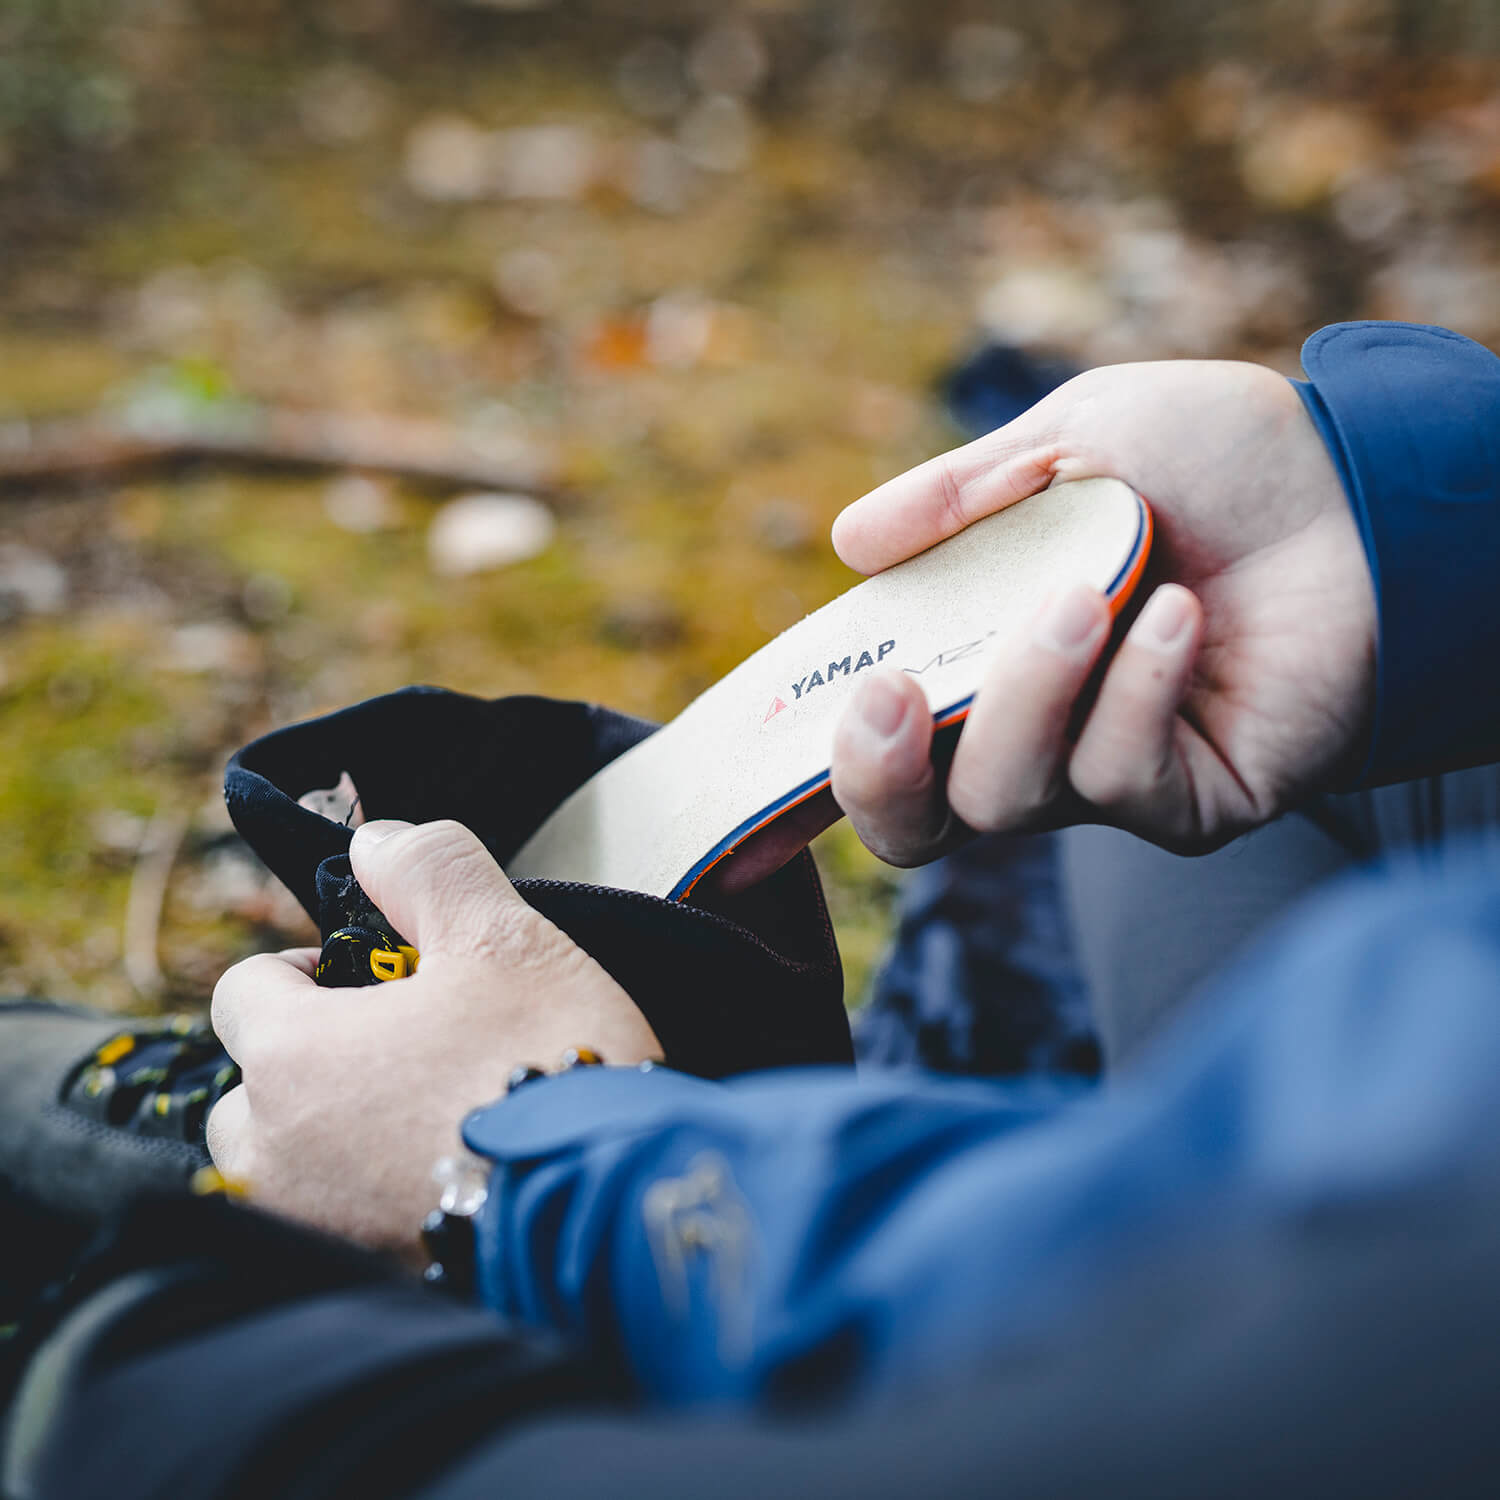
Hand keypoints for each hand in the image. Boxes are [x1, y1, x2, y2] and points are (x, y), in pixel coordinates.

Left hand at [207, 819, 661, 1260]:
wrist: (615, 1208)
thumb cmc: (553, 1059)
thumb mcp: (505, 936)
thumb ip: (432, 870)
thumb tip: (375, 839)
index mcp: (294, 1057)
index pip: (243, 992)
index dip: (301, 970)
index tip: (366, 976)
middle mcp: (276, 1155)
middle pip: (252, 1090)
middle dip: (309, 1064)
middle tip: (403, 1053)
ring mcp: (313, 1232)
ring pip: (283, 1172)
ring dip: (328, 1143)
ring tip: (418, 1128)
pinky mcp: (363, 1289)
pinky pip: (333, 1233)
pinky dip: (366, 1208)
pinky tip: (444, 1187)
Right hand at [825, 359, 1375, 860]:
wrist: (1356, 482)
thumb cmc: (1212, 458)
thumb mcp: (1068, 441)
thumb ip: (959, 495)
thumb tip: (847, 542)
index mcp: (981, 663)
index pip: (881, 747)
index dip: (828, 760)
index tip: (805, 721)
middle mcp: (1032, 739)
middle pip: (917, 826)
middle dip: (880, 773)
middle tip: (895, 690)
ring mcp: (1107, 777)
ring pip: (1007, 797)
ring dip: (1029, 692)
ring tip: (1085, 593)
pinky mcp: (1192, 802)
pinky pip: (1123, 778)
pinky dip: (1137, 689)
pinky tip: (1177, 613)